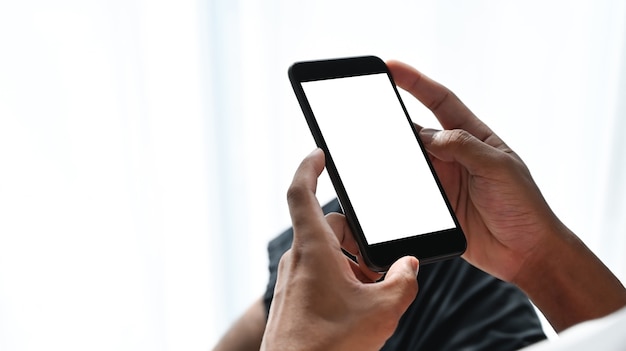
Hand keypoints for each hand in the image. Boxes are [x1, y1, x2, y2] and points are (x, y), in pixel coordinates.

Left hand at [260, 149, 418, 350]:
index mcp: (312, 248)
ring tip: (372, 293)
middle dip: (358, 239)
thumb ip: (403, 281)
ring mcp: (292, 280)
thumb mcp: (381, 310)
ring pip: (327, 254)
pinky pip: (319, 275)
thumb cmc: (329, 346)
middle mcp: (297, 259)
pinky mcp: (293, 299)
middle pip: (330, 228)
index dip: (310, 166)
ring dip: (352, 264)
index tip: (319, 153)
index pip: (302, 192)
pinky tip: (357, 307)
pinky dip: (340, 280)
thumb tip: (406, 265)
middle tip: (380, 265)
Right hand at [387, 60, 563, 282]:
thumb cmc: (524, 206)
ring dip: (389, 157)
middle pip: (414, 130)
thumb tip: (429, 136)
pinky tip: (379, 185)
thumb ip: (464, 147)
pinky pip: (405, 191)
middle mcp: (452, 155)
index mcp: (472, 136)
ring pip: (406, 161)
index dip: (415, 82)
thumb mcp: (499, 167)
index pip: (439, 100)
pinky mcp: (433, 206)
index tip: (391, 68)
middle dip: (390, 119)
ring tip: (368, 152)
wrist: (526, 252)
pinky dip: (391, 187)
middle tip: (366, 113)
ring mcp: (441, 181)